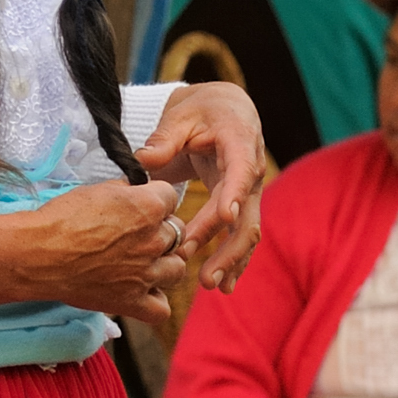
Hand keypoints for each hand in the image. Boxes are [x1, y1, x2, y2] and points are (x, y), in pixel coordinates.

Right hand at [0, 179, 186, 320]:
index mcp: (148, 208)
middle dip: (161, 231)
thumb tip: (136, 189)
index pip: (171, 196)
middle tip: (137, 235)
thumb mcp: (96, 190)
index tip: (141, 206)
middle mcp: (154, 241)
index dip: (155, 200)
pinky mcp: (132, 301)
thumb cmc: (60, 219)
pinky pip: (162, 309)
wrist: (36, 254)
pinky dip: (155, 302)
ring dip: (164, 265)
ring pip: (177, 269)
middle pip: (177, 233)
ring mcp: (146, 274)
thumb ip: (126, 190)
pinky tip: (142, 293)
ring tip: (144, 263)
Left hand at [136, 83, 264, 292]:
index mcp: (240, 144)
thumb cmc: (201, 111)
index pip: (241, 173)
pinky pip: (239, 235)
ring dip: (232, 261)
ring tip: (212, 286)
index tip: (225, 217)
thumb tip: (145, 160)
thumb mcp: (181, 115)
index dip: (235, 195)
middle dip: (228, 247)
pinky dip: (233, 260)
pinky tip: (224, 286)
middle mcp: (251, 173)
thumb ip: (164, 138)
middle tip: (206, 275)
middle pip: (246, 215)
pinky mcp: (241, 206)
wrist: (225, 111)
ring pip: (246, 231)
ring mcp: (249, 193)